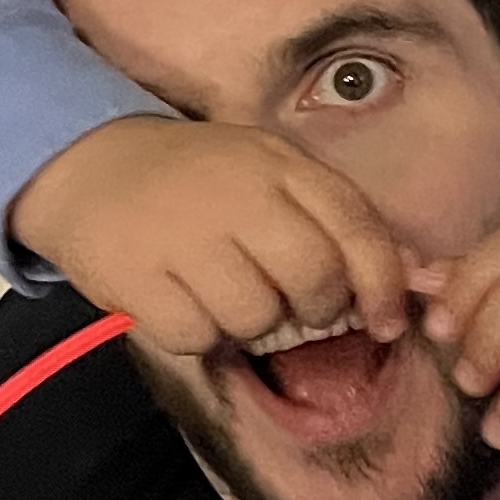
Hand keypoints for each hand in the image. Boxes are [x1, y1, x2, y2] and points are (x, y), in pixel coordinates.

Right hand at [9, 118, 409, 366]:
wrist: (88, 164)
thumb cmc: (197, 180)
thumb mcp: (269, 172)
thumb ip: (333, 217)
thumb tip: (412, 276)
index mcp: (279, 164)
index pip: (358, 229)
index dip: (383, 286)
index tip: (384, 321)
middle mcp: (236, 194)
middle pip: (314, 280)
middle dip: (315, 310)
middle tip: (288, 304)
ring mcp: (183, 234)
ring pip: (255, 317)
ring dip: (247, 323)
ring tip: (220, 293)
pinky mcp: (134, 275)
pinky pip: (194, 336)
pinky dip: (194, 333)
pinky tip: (179, 300)